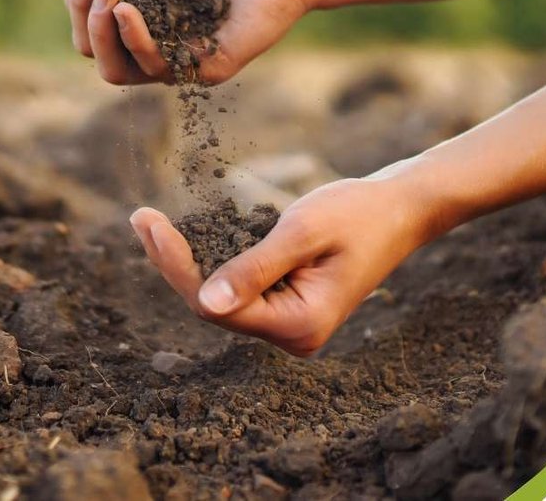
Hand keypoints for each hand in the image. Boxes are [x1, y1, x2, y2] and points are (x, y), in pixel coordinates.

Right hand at [49, 0, 318, 84]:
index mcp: (137, 9)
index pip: (86, 15)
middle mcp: (152, 39)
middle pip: (89, 44)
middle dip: (81, 7)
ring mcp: (175, 58)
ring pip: (111, 67)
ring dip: (97, 29)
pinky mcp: (201, 72)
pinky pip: (151, 69)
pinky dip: (132, 40)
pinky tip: (127, 10)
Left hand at [128, 177, 432, 356]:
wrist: (403, 209)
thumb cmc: (360, 213)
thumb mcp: (304, 231)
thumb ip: (255, 267)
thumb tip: (205, 302)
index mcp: (300, 325)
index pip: (218, 306)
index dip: (177, 267)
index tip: (148, 223)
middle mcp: (294, 335)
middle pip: (215, 307)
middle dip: (177, 263)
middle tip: (142, 217)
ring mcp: (292, 325)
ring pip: (224, 299)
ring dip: (192, 262)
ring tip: (153, 223)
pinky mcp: (290, 306)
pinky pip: (241, 290)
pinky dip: (216, 261)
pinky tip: (189, 237)